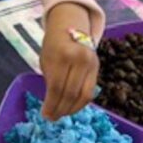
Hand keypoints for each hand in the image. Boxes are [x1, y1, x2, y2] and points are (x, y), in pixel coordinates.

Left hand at [39, 3, 99, 120]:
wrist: (72, 25)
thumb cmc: (54, 44)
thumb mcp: (46, 60)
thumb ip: (50, 80)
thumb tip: (51, 106)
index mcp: (63, 55)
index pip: (57, 87)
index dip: (51, 105)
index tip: (44, 115)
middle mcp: (80, 59)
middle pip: (70, 93)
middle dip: (60, 109)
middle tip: (51, 118)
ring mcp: (91, 63)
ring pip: (84, 95)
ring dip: (71, 109)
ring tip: (60, 115)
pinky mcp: (97, 68)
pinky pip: (90, 91)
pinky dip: (80, 103)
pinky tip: (71, 107)